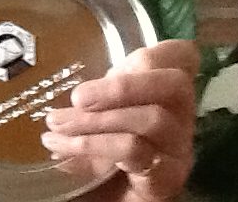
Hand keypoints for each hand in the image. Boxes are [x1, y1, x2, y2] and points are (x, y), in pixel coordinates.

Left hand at [40, 39, 198, 201]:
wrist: (109, 199)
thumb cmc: (102, 150)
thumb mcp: (96, 116)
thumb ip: (92, 100)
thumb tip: (61, 102)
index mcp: (163, 93)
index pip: (182, 59)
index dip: (165, 50)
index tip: (130, 55)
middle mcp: (181, 118)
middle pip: (173, 85)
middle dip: (122, 86)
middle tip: (77, 98)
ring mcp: (178, 149)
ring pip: (152, 119)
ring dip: (97, 120)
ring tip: (56, 126)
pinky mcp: (168, 179)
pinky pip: (135, 152)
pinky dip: (94, 147)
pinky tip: (65, 152)